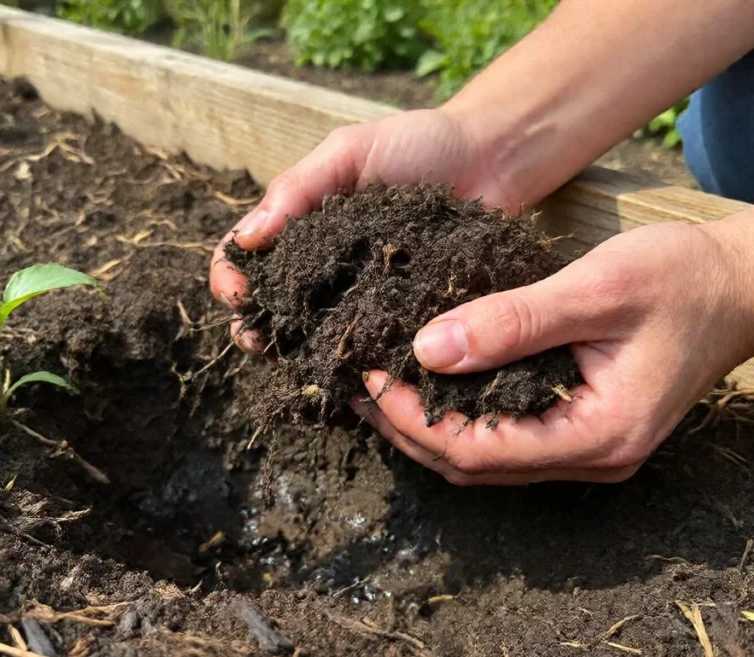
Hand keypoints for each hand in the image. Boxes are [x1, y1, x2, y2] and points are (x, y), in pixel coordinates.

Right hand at [209, 108, 515, 351]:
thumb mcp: (349, 152)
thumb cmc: (418, 144)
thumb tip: (246, 237)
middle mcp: (320, 272)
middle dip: (255, 330)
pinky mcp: (400, 322)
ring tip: (303, 364)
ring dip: (299, 357)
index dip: (230, 280)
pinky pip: (369, 351)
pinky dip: (355, 366)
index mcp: (297, 230)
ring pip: (312, 342)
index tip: (239, 293)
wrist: (493, 158)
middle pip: (268, 312)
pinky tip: (357, 373)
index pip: (242, 260)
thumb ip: (297, 187)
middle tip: (263, 341)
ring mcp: (359, 302)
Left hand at [351, 216, 753, 484]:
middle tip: (354, 387)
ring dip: (425, 427)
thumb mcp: (595, 289)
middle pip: (473, 466)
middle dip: (407, 429)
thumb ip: (514, 320)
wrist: (740, 284)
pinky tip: (426, 383)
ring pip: (484, 458)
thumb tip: (428, 347)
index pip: (480, 450)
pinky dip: (456, 416)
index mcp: (599, 434)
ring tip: (375, 388)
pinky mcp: (578, 424)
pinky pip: (503, 436)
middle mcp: (590, 455)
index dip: (414, 419)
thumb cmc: (680, 279)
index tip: (369, 379)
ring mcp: (586, 446)